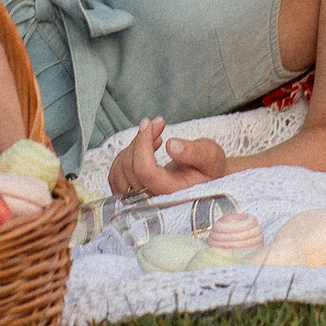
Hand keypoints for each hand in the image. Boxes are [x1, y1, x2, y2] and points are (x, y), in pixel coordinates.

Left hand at [106, 118, 227, 196]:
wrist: (207, 182)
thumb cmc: (210, 168)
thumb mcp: (210, 156)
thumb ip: (194, 152)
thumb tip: (171, 145)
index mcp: (174, 194)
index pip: (145, 170)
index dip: (143, 143)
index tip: (150, 122)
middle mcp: (155, 202)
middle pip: (130, 169)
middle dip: (140, 139)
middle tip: (158, 123)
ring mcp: (141, 202)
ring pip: (119, 173)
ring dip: (132, 147)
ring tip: (153, 135)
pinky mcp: (133, 198)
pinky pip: (115, 177)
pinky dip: (125, 156)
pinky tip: (144, 148)